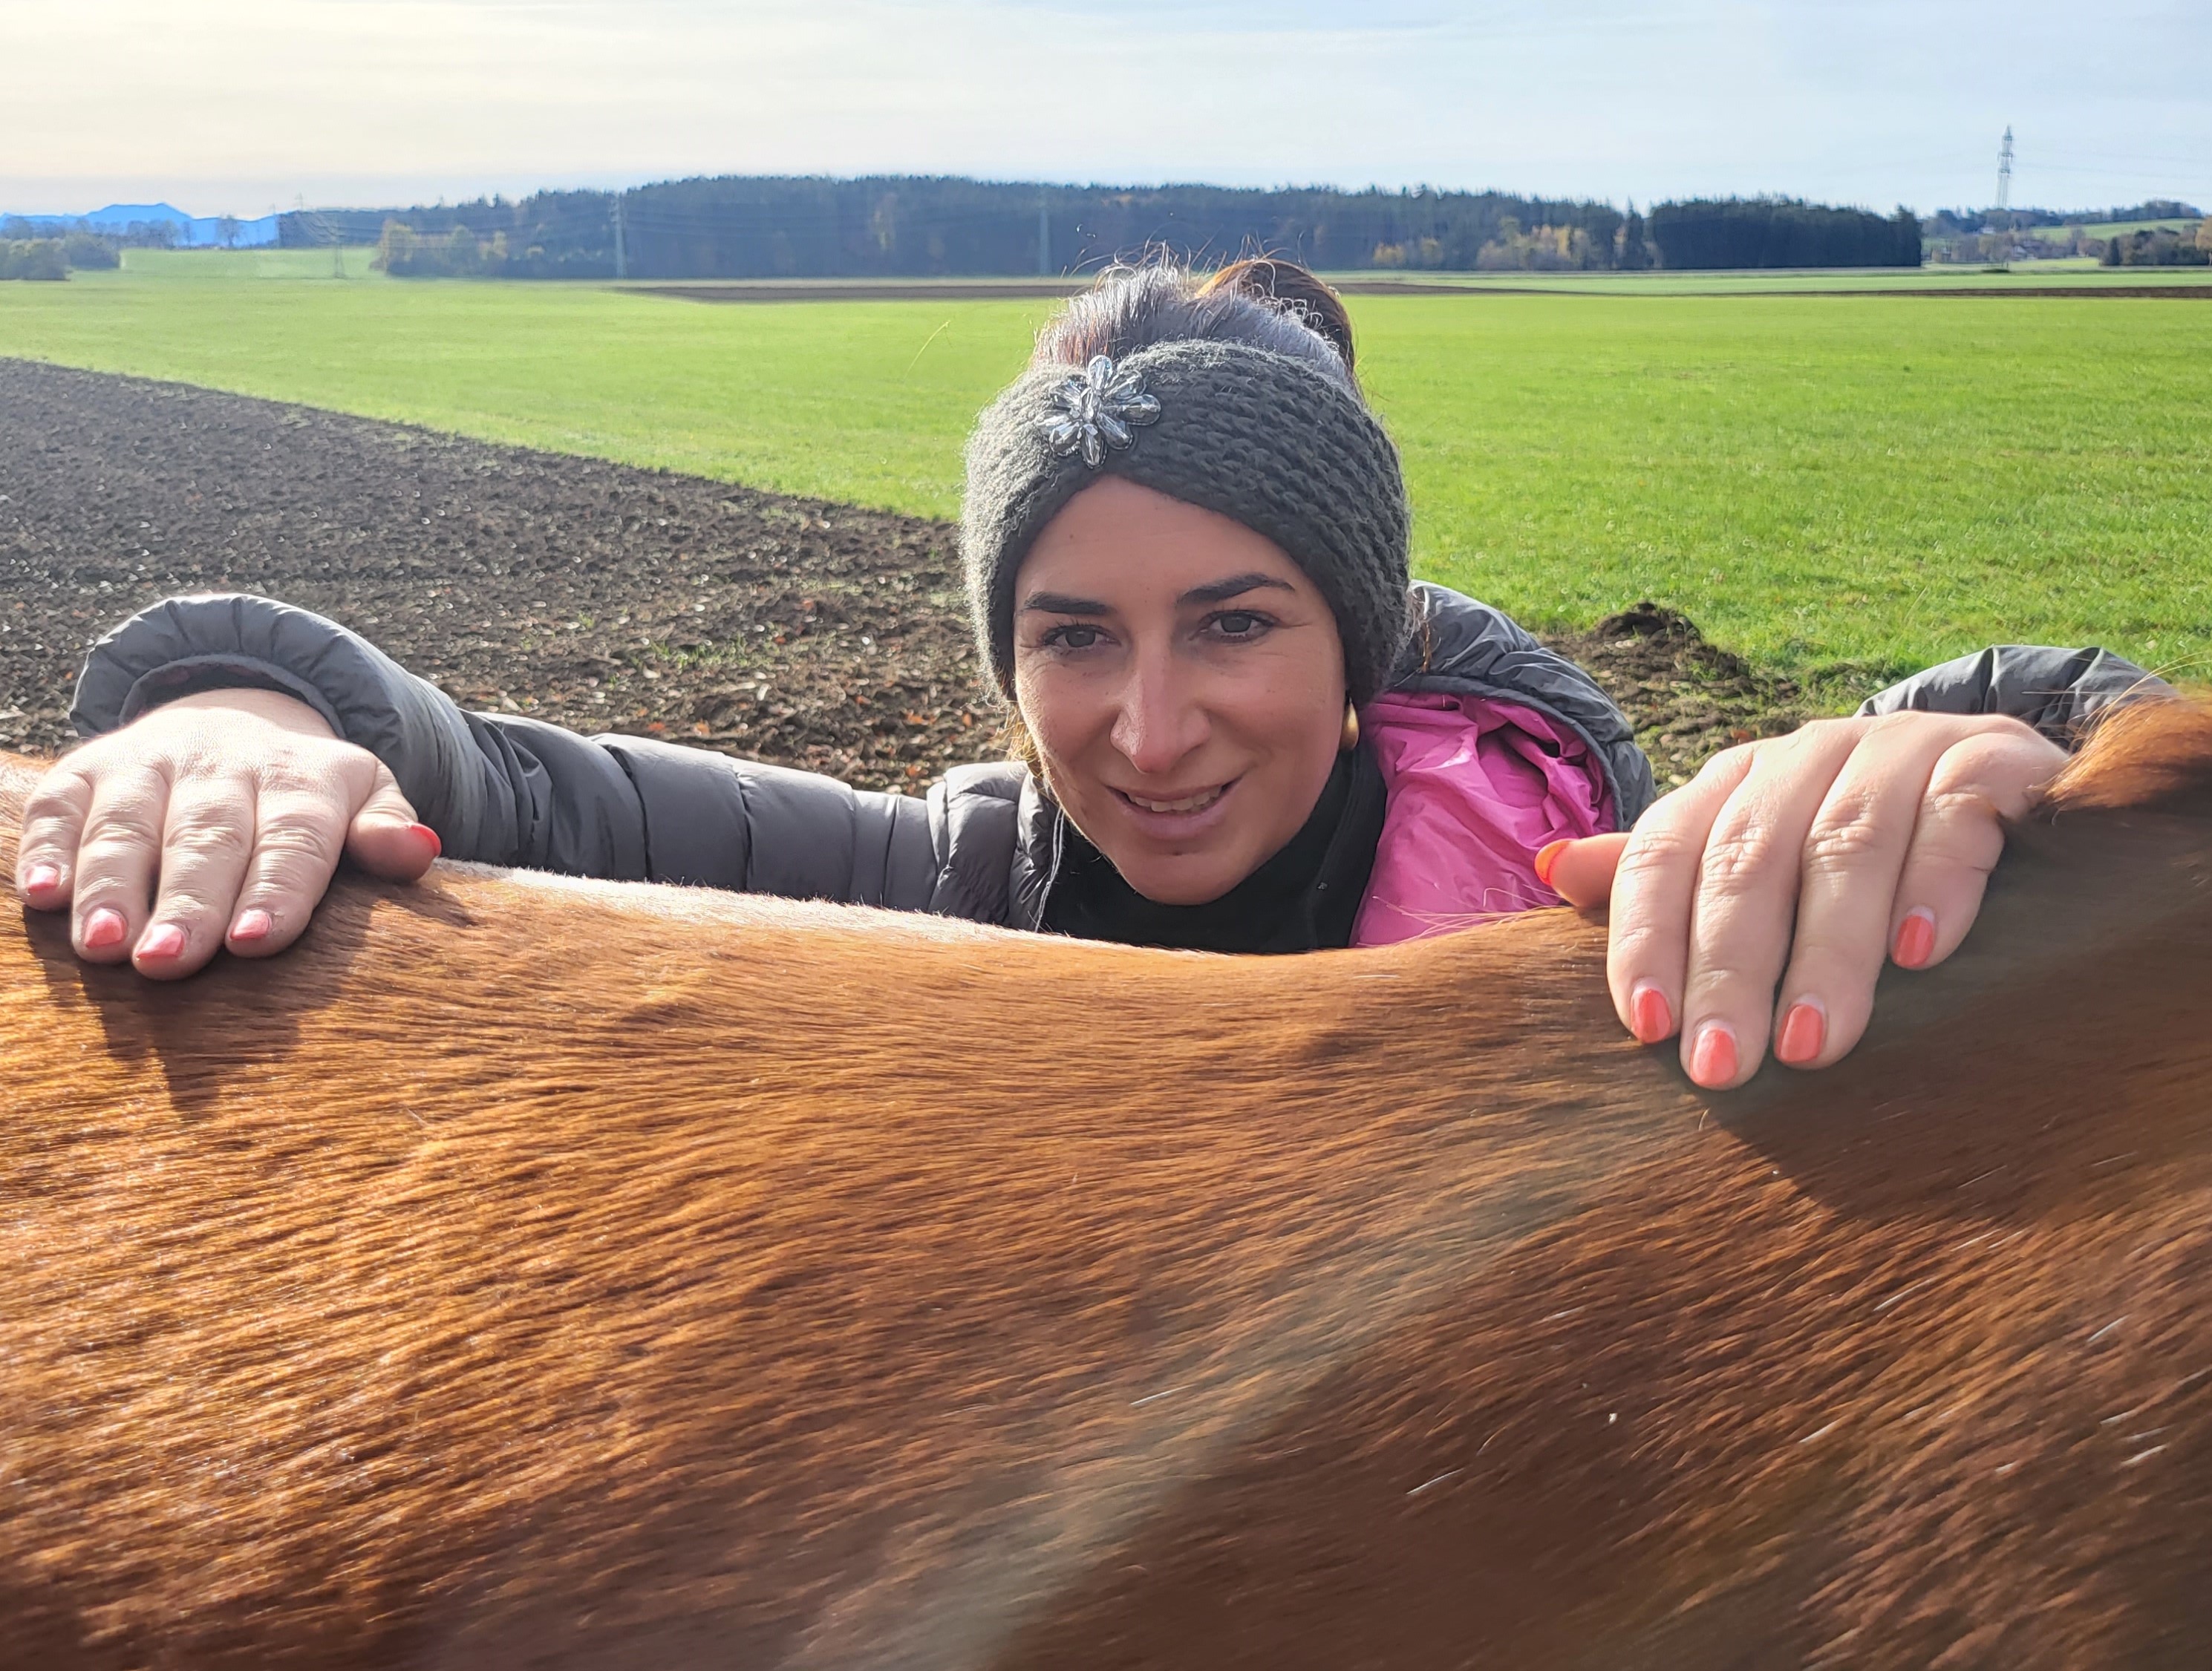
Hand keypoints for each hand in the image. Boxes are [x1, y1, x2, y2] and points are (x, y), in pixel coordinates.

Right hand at [12, 689, 439, 979]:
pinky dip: (47, 848)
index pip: (295, 837)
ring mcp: (152, 762)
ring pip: (128, 822)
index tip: (254, 943)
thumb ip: (386, 828)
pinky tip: (41, 896)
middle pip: (208, 836)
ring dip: (111, 884)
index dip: (276, 889)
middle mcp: (225, 763)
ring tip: (103, 946)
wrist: (240, 718)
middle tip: (166, 963)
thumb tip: (419, 850)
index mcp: (303, 778)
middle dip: (187, 901)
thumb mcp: (364, 798)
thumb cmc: (309, 795)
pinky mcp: (89, 767)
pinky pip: (62, 804)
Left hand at [1542, 712, 2066, 1087]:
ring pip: (1846, 845)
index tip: (1648, 1028)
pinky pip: (1955, 814)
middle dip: (1730, 969)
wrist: (2007, 783)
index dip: (1648, 937)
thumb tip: (1554, 871)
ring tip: (1811, 1043)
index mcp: (1736, 784)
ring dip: (1827, 951)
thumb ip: (1665, 873)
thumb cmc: (1862, 847)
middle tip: (1724, 1066)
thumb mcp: (1759, 859)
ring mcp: (1899, 751)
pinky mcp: (1991, 759)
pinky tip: (1921, 954)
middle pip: (1748, 860)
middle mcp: (1807, 757)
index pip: (1665, 851)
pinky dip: (1935, 883)